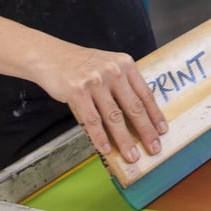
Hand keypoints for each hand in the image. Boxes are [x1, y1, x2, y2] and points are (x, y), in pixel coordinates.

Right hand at [35, 44, 167, 163]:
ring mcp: (95, 81)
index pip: (145, 93)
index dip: (155, 114)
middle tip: (154, 148)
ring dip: (125, 140)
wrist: (48, 55)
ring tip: (132, 155)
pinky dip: (100, 137)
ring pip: (114, 117)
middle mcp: (113, 71)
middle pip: (134, 107)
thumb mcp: (108, 65)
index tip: (162, 131)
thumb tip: (138, 116)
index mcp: (125, 64)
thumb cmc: (81, 64)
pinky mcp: (77, 91)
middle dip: (146, 131)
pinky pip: (92, 120)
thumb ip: (123, 84)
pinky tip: (105, 149)